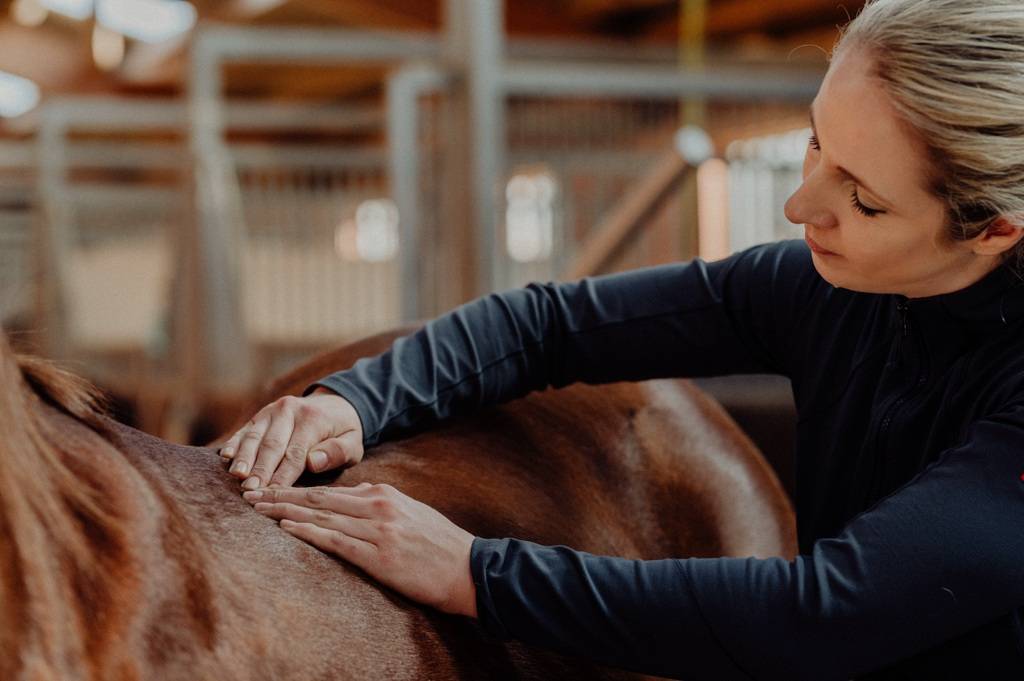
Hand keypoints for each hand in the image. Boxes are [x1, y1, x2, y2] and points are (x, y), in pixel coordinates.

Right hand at [221, 388, 363, 489]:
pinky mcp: (261, 415)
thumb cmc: (343, 432)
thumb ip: (337, 452)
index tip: (273, 494)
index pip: (295, 453)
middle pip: (272, 445)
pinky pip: (245, 429)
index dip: (283, 476)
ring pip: (254, 436)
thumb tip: (313, 463)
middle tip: (250, 490)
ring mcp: (272, 410)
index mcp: (313, 419)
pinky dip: (235, 443)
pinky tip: (225, 456)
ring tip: (236, 476)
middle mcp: (289, 411)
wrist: (335, 404)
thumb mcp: (353, 442)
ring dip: (244, 457)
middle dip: (260, 469)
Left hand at [242, 483, 477, 617]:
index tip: (270, 489)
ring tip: (258, 509)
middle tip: (251, 494)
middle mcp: (378, 506)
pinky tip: (287, 528)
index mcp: (384, 494)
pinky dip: (309, 532)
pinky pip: (336, 541)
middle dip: (281, 495)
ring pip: (321, 516)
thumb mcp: (411, 513)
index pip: (331, 490)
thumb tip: (356, 499)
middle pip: (319, 498)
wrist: (468, 568)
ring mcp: (377, 530)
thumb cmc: (440, 545)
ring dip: (285, 512)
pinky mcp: (378, 556)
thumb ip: (382, 505)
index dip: (296, 490)